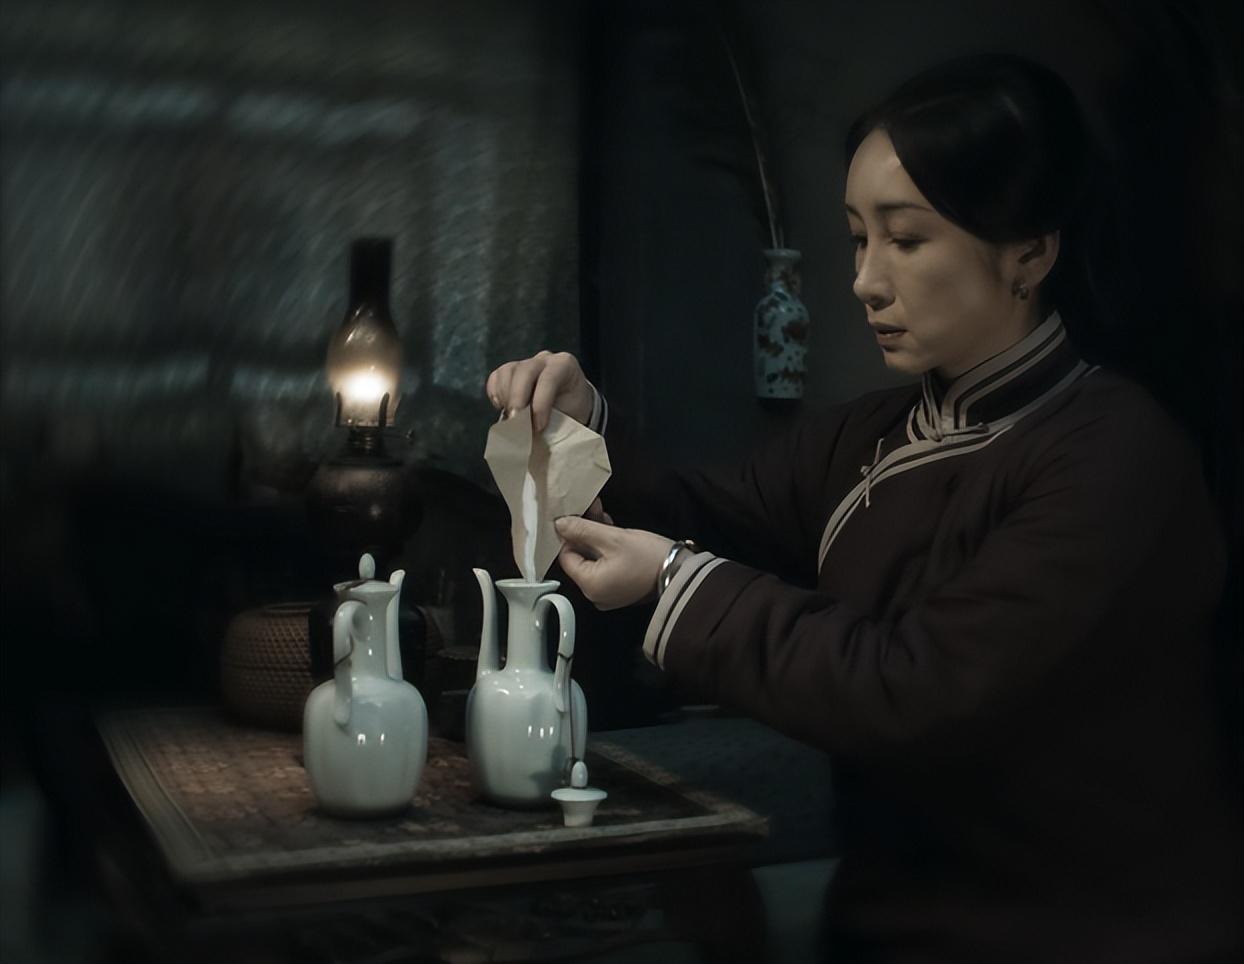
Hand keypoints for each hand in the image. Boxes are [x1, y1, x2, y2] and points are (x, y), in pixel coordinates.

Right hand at [485, 350, 593, 433]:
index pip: (549, 378)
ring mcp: (526, 363)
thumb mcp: (571, 416)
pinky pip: (496, 377)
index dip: (540, 403)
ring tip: (511, 418)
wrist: (569, 408)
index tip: (538, 426)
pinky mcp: (510, 371)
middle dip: (518, 398)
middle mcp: (545, 359)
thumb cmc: (572, 412)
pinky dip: (496, 394)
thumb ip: (556, 420)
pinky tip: (503, 407)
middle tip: (515, 422)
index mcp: (565, 365)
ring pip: (508, 372)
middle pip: (525, 371)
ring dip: (506, 397)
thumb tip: (534, 433)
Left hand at [554, 516, 672, 610]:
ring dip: (596, 536)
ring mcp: (609, 592)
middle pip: (581, 557)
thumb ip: (583, 530)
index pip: (566, 557)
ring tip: (602, 513)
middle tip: (591, 507)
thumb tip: (559, 524)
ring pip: (594, 559)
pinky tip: (611, 527)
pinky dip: (607, 548)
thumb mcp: (613, 538)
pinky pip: (606, 566)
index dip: (569, 534)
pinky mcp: (621, 587)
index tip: (576, 514)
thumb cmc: (647, 557)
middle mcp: (595, 594)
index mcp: (589, 585)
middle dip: (585, 531)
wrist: (682, 574)